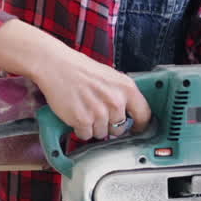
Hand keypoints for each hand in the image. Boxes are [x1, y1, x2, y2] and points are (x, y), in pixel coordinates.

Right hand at [31, 48, 151, 140]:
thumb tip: (129, 112)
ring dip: (93, 127)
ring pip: (102, 134)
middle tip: (98, 112)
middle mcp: (115, 101)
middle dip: (110, 125)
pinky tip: (76, 114)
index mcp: (126, 88)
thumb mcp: (110, 76)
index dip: (139, 125)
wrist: (56, 66)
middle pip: (120, 129)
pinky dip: (80, 129)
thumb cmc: (80, 69)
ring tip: (85, 109)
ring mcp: (99, 112)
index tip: (135, 128)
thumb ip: (122, 94)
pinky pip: (85, 135)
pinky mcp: (82, 120)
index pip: (144, 115)